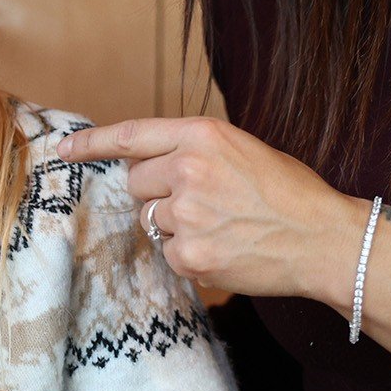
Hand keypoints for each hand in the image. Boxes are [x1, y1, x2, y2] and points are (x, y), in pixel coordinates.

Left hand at [56, 117, 360, 298]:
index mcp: (203, 135)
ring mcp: (188, 214)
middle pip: (136, 184)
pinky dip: (191, 255)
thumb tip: (148, 164)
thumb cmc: (290, 193)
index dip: (93, 142)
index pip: (131, 135)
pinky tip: (226, 249)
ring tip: (223, 226)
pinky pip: (169, 253)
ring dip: (176, 225)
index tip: (65, 149)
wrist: (324, 240)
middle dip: (157, 194)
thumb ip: (194, 151)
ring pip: (152, 220)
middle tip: (203, 203)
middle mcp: (189, 169)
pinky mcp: (190, 255)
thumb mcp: (242, 150)